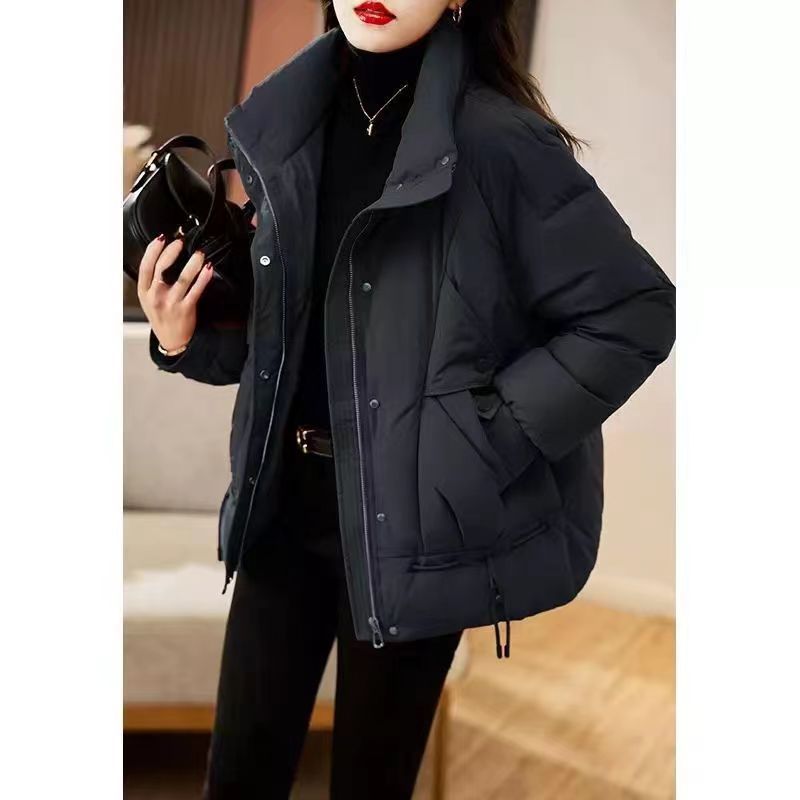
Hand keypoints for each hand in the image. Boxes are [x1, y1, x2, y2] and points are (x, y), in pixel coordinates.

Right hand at [137, 235, 213, 351]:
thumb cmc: (161, 317)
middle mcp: (156, 296)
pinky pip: (196, 290)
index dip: (152, 250)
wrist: (172, 340)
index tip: (161, 238)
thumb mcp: (148, 299)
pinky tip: (208, 269)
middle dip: (172, 252)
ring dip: (192, 263)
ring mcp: (171, 303)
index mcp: (144, 291)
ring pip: (182, 278)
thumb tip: (160, 256)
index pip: (145, 266)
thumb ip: (151, 281)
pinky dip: (203, 278)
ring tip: (198, 253)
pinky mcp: (186, 309)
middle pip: (161, 269)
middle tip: (180, 242)